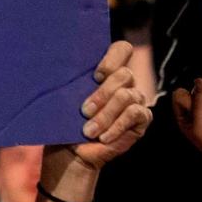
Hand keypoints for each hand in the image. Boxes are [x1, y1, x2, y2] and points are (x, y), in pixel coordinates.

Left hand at [65, 41, 151, 170]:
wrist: (70, 151)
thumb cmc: (65, 122)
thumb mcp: (63, 100)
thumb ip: (70, 83)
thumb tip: (60, 69)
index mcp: (106, 72)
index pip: (122, 50)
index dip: (113, 58)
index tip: (96, 75)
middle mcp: (124, 83)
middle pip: (124, 74)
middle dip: (102, 94)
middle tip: (84, 111)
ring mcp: (135, 99)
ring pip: (126, 96)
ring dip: (105, 115)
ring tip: (88, 130)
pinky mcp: (141, 118)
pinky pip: (134, 114)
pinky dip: (116, 126)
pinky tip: (103, 137)